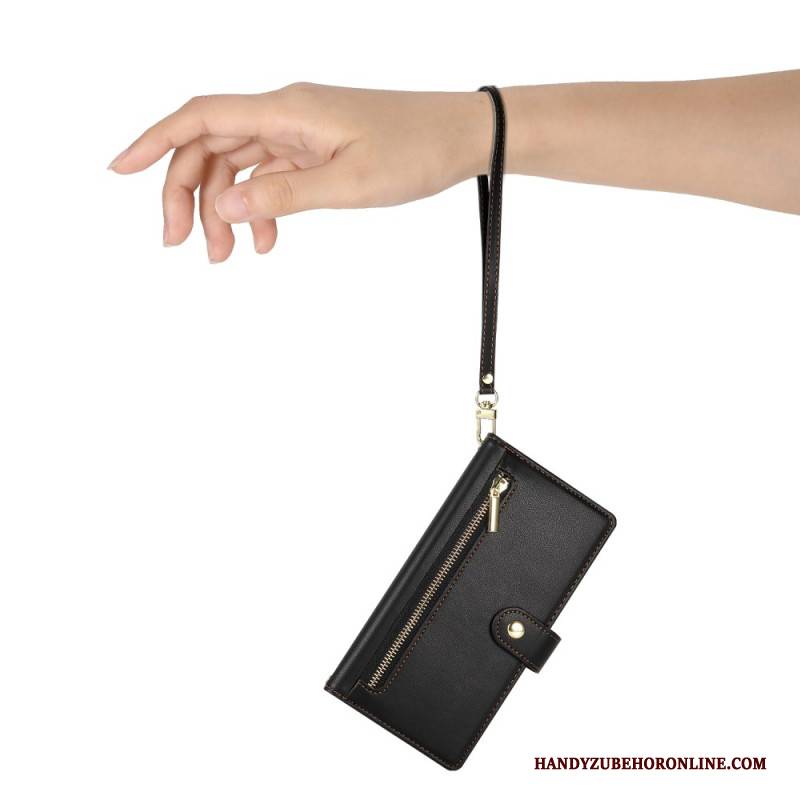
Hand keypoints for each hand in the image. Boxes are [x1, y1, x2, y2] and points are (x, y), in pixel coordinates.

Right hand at [109, 83, 491, 261]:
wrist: (463, 138)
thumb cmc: (417, 151)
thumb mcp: (350, 182)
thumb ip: (285, 194)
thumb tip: (224, 205)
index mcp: (287, 110)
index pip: (201, 116)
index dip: (155, 141)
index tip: (119, 170)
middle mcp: (286, 115)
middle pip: (212, 145)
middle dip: (188, 193)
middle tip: (180, 245)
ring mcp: (301, 133)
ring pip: (240, 165)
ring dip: (224, 208)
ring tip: (224, 256)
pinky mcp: (317, 150)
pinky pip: (271, 176)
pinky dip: (260, 208)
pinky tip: (265, 241)